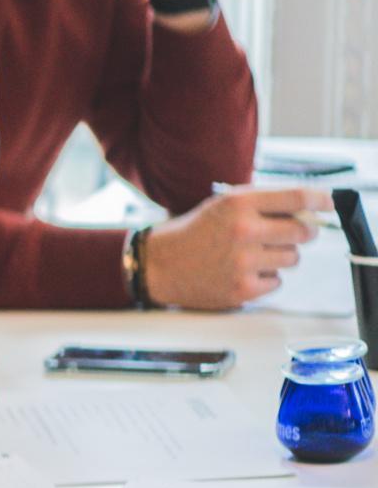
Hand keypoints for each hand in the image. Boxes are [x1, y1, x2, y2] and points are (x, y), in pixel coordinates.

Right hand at [145, 187, 330, 308]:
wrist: (158, 265)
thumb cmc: (193, 233)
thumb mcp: (223, 205)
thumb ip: (263, 204)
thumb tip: (308, 211)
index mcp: (238, 204)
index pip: (296, 198)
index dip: (320, 200)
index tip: (329, 204)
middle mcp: (243, 231)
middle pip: (303, 232)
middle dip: (302, 233)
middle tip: (287, 235)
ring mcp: (243, 262)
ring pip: (293, 258)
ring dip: (280, 257)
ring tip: (252, 255)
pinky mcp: (243, 289)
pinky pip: (277, 281)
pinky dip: (265, 278)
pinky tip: (242, 272)